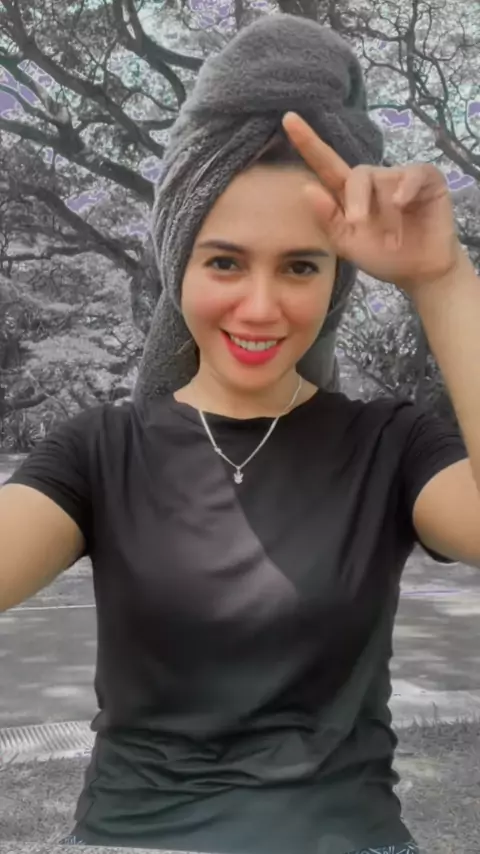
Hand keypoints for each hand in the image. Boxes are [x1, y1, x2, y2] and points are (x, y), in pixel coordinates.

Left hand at [282, 112, 463, 293]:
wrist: (419, 273)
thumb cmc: (382, 256)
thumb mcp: (348, 244)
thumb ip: (328, 220)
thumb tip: (306, 188)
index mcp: (348, 195)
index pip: (325, 164)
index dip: (308, 142)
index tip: (288, 119)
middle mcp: (372, 182)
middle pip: (356, 175)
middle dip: (355, 200)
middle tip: (357, 224)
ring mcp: (399, 178)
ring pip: (382, 178)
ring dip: (382, 208)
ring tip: (391, 238)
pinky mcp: (426, 180)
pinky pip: (413, 174)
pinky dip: (406, 187)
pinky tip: (401, 204)